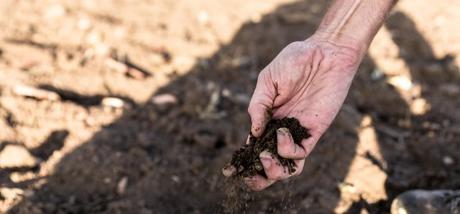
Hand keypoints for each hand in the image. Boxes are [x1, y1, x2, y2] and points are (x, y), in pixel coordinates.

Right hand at [244, 36, 361, 190]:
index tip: (231, 171)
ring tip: (265, 158)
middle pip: (269, 163)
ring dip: (273, 170)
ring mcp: (297, 132)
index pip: (253, 146)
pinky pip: (301, 152)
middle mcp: (281, 129)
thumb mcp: (268, 80)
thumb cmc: (295, 60)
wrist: (327, 52)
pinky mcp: (314, 131)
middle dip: (258, 176)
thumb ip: (258, 106)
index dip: (243, 161)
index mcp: (267, 118)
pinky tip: (281, 132)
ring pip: (286, 165)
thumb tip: (252, 133)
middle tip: (250, 174)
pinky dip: (287, 150)